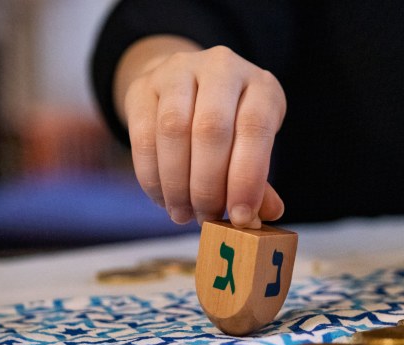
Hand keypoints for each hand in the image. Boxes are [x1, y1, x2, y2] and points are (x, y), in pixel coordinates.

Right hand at [114, 36, 286, 228]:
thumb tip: (257, 218)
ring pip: (173, 130)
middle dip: (207, 186)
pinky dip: (152, 176)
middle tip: (205, 217)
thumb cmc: (231, 126)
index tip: (239, 217)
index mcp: (260, 85)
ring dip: (177, 184)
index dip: (247, 178)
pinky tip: (162, 199)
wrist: (187, 87)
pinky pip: (143, 136)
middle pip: (211, 130)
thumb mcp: (252, 147)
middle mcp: (222, 68)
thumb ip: (257, 181)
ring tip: (182, 214)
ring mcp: (178, 71)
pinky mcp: (143, 86)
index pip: (255, 127)